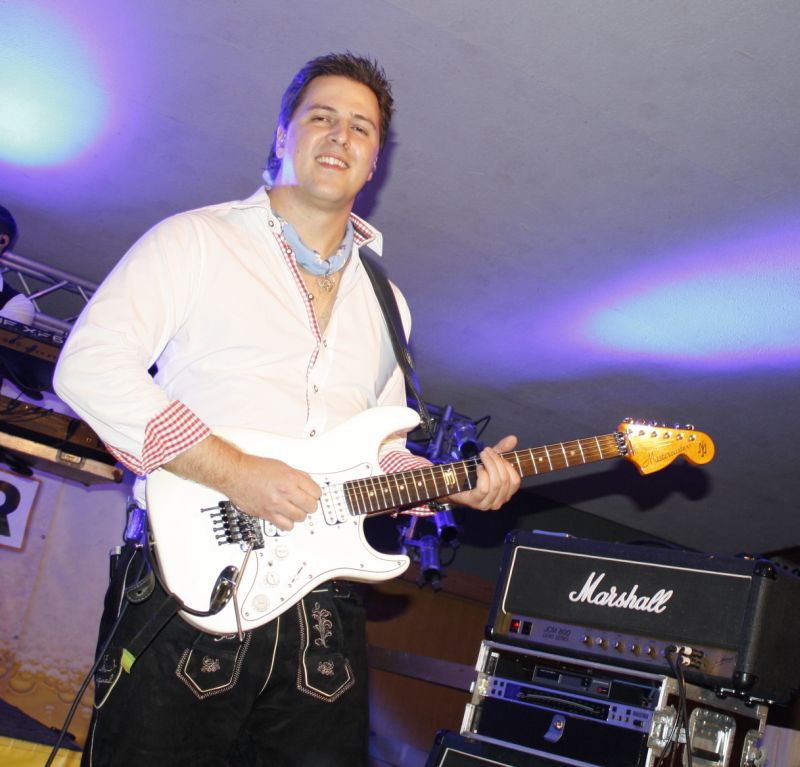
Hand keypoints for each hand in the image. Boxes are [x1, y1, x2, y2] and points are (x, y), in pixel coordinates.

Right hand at [166, 435, 319, 530]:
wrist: (235, 474)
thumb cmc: (254, 468)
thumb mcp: (281, 466)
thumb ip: (297, 475)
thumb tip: (308, 483)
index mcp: (290, 478)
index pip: (316, 492)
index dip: (315, 493)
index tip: (312, 493)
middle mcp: (285, 492)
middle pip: (311, 506)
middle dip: (309, 504)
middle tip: (304, 501)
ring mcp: (276, 505)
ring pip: (300, 518)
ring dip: (299, 514)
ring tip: (294, 508)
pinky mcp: (267, 514)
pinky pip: (286, 526)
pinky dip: (288, 523)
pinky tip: (285, 516)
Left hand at [448, 435, 519, 509]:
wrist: (452, 484)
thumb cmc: (472, 473)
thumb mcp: (489, 460)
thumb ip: (501, 450)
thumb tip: (513, 438)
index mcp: (506, 493)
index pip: (515, 480)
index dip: (508, 465)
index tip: (496, 453)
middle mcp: (499, 501)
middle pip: (505, 479)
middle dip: (496, 461)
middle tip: (486, 451)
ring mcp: (487, 504)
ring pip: (496, 484)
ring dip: (489, 465)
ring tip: (482, 456)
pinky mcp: (475, 502)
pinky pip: (484, 488)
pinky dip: (482, 475)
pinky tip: (478, 468)